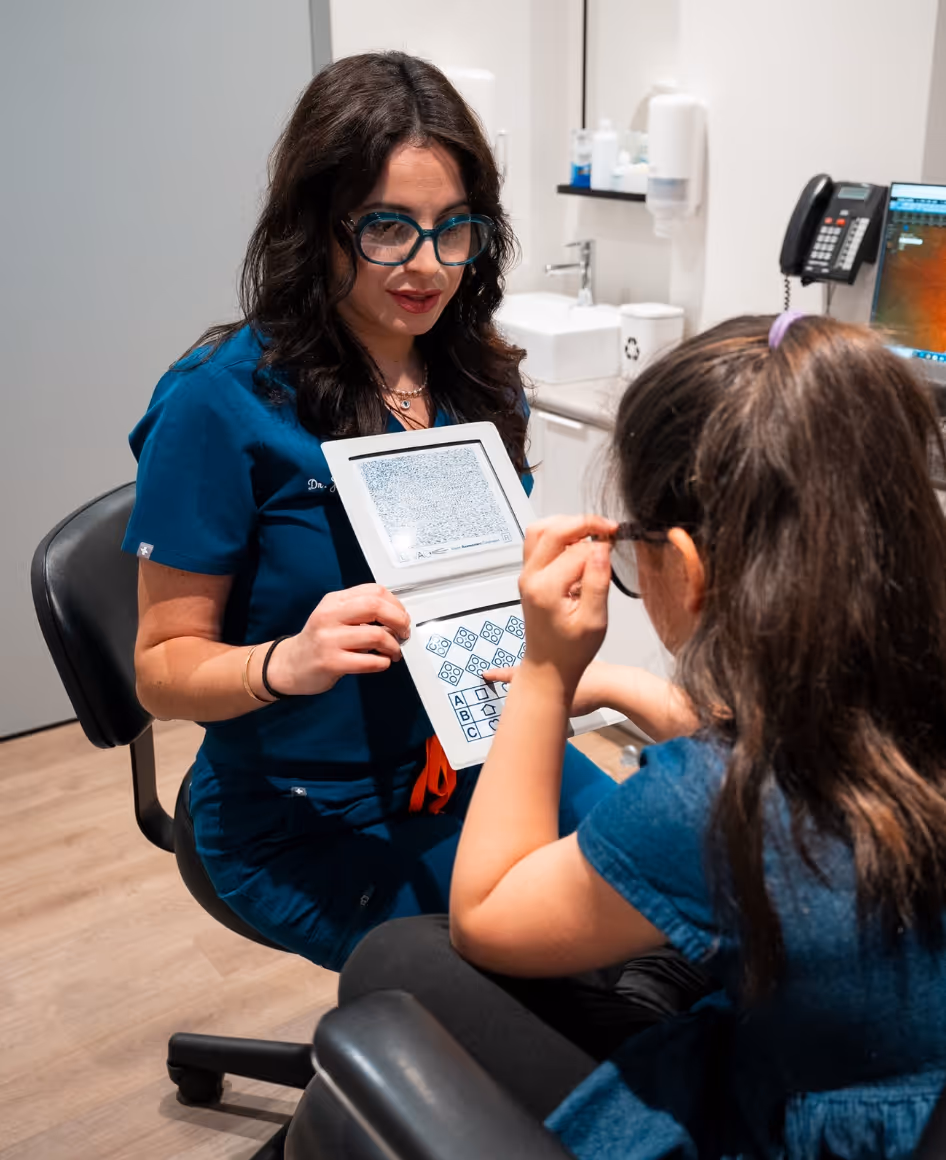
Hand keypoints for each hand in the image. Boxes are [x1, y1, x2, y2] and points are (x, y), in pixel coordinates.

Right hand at [264, 584, 410, 695]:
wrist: (289, 665)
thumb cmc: (318, 640)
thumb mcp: (334, 616)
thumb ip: (360, 611)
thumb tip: (396, 616)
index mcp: (334, 600)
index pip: (374, 591)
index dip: (396, 604)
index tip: (402, 616)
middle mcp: (330, 615)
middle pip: (376, 607)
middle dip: (399, 620)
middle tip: (404, 633)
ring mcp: (329, 639)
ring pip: (376, 635)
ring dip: (393, 646)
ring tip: (393, 652)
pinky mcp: (330, 662)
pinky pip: (368, 661)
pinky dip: (382, 662)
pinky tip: (381, 663)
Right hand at [482, 660, 611, 717]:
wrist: (615, 684)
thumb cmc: (589, 693)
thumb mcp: (561, 706)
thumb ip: (545, 712)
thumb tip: (532, 727)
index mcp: (543, 670)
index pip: (514, 674)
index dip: (498, 675)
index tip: (485, 674)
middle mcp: (554, 663)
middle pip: (530, 668)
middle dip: (521, 675)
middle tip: (510, 679)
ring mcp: (568, 663)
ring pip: (547, 668)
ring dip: (541, 675)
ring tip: (540, 687)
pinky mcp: (582, 668)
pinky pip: (562, 671)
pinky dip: (558, 677)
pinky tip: (564, 688)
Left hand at [516, 515, 616, 696]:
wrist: (548, 667)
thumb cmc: (571, 650)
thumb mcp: (594, 621)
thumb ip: (597, 581)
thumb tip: (602, 547)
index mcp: (546, 588)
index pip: (578, 550)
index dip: (601, 543)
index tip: (617, 543)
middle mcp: (530, 577)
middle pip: (553, 529)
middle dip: (584, 523)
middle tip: (608, 529)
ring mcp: (526, 574)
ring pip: (540, 530)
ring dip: (567, 524)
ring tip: (592, 532)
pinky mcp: (529, 575)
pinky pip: (537, 541)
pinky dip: (557, 534)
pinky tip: (577, 543)